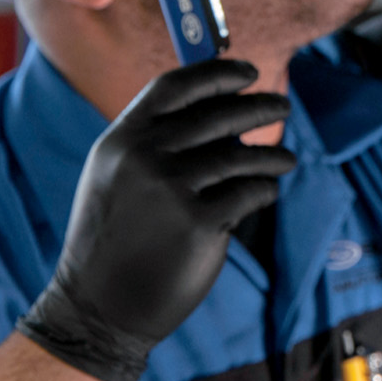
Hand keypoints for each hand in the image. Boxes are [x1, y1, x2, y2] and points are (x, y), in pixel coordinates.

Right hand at [16, 60, 295, 380]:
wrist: (97, 308)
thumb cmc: (118, 238)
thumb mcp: (118, 177)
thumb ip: (159, 140)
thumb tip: (232, 107)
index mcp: (121, 140)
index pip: (176, 86)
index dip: (217, 73)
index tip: (249, 72)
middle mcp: (143, 157)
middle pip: (219, 114)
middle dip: (260, 105)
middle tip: (282, 105)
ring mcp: (170, 189)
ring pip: (242, 155)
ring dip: (272, 155)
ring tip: (284, 160)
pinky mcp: (198, 222)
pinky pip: (250, 191)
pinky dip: (264, 189)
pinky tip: (265, 192)